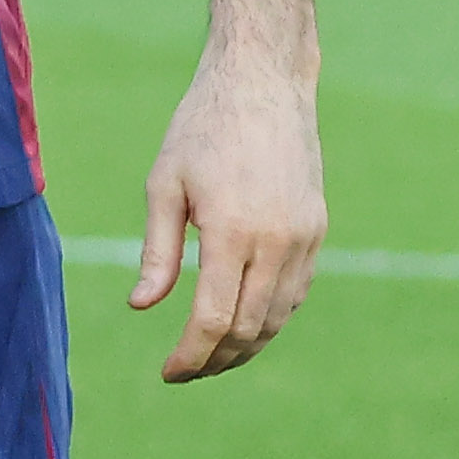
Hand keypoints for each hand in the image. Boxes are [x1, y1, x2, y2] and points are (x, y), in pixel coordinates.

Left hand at [131, 50, 325, 380]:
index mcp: (234, 233)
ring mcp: (304, 237)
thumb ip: (157, 252)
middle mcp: (278, 241)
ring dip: (246, 346)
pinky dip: (269, 317)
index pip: (215, 320)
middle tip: (183, 372)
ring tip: (209, 358)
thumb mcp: (164, 186)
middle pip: (250, 328)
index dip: (190, 356)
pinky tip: (241, 324)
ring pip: (279, 316)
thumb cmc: (201, 130)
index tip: (167, 373)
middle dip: (216, 361)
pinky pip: (296, 291)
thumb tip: (141, 307)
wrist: (264, 86)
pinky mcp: (316, 229)